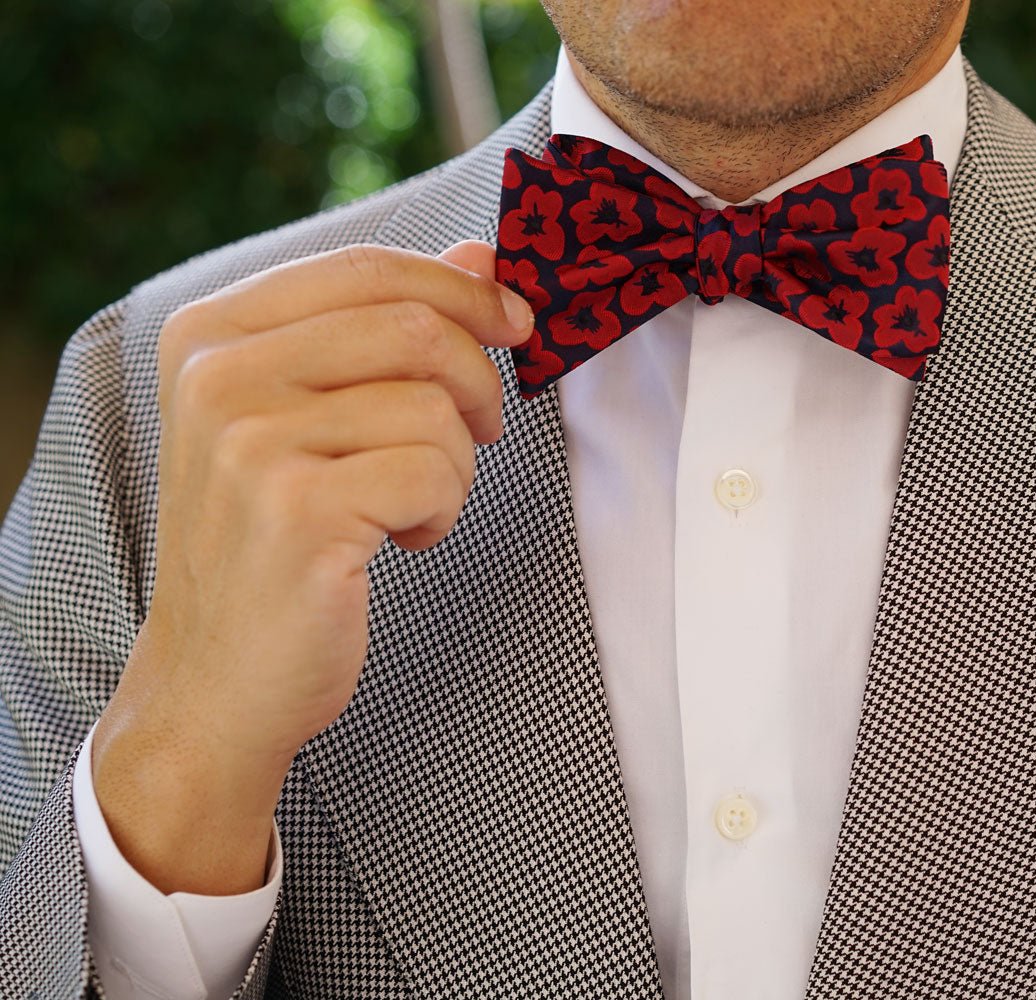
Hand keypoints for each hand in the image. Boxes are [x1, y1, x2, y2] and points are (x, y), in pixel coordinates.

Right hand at [91, 241, 531, 893]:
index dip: (461, 289)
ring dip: (457, 463)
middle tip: (482, 429)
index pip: (367, 267)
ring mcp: (249, 443)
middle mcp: (216, 375)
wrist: (217, 680)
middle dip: (476, 380)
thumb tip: (481, 253)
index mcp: (209, 333)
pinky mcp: (297, 511)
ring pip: (434, 407)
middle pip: (414, 326)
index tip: (514, 323)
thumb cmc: (273, 541)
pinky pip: (436, 473)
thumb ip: (383, 326)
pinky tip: (401, 539)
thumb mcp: (310, 415)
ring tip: (411, 503)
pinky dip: (444, 510)